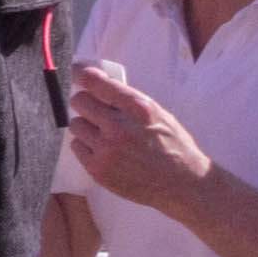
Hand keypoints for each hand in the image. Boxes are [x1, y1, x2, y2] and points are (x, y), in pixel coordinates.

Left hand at [56, 61, 222, 214]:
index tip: (78, 72)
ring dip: (87, 126)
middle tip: (96, 110)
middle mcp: (119, 127)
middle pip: (79, 102)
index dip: (83, 74)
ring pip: (76, 124)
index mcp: (138, 108)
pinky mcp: (97, 169)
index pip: (97, 83)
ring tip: (105, 134)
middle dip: (86, 103)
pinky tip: (105, 150)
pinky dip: (87, 146)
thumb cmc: (173, 145)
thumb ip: (129, 101)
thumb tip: (99, 84)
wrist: (181, 183)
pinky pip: (76, 146)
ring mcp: (106, 149)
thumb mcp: (158, 114)